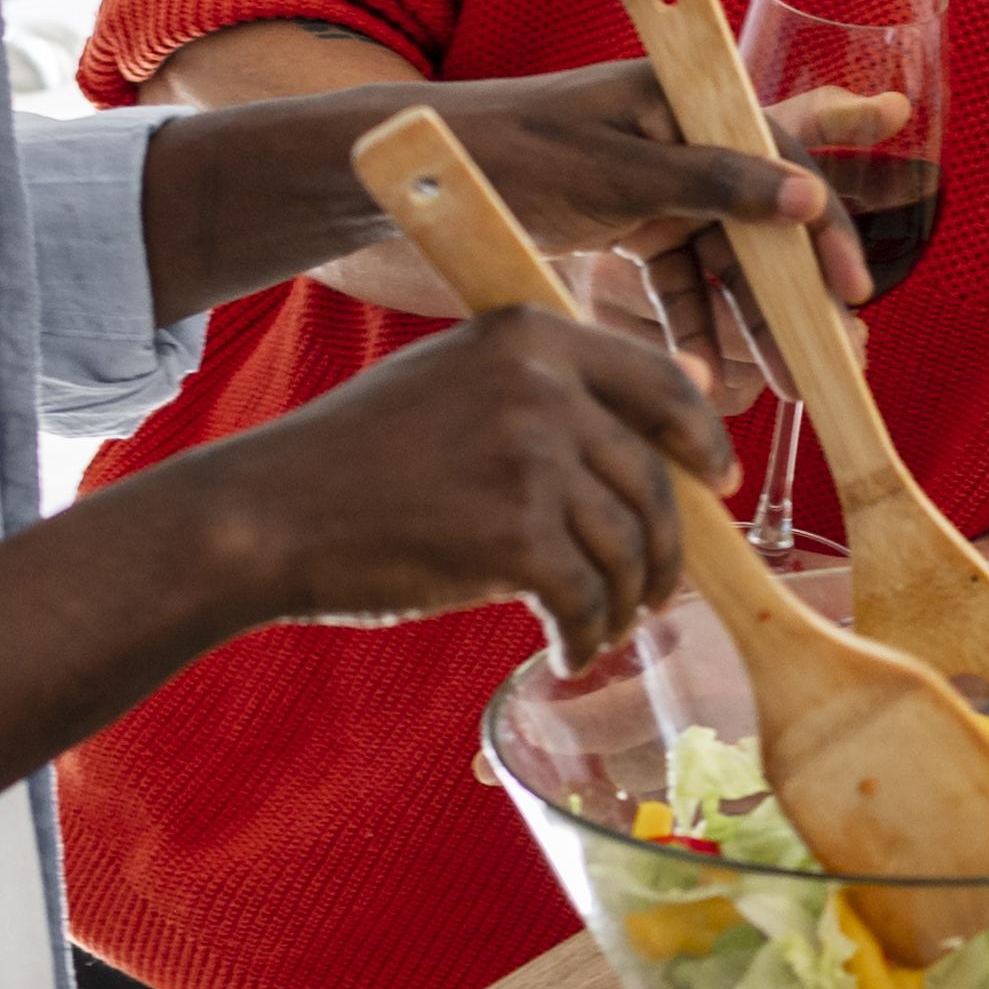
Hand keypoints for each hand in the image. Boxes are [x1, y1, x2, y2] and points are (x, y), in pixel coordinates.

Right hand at [212, 306, 733, 663]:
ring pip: (629, 548)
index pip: (660, 382)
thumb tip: (674, 401)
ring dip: (626, 603)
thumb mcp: (453, 382)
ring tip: (601, 629)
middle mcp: (542, 386)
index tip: (718, 480)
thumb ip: (547, 387)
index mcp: (531, 336)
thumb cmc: (357, 460)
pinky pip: (588, 600)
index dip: (702, 438)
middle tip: (656, 590)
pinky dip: (587, 637)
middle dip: (665, 548)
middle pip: (652, 480)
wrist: (269, 513)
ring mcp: (533, 460)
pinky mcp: (517, 537)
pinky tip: (566, 651)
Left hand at [284, 64, 895, 381]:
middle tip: (825, 363)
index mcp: (681, 102)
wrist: (407, 178)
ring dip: (745, 323)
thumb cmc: (505, 153)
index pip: (782, 159)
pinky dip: (686, 326)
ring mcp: (653, 187)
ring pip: (722, 262)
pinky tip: (695, 374)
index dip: (823, 227)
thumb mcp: (612, 171)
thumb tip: (806, 197)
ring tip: (774, 386)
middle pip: (760, 222)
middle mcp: (678, 141)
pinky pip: (674, 283)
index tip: (849, 292)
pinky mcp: (625, 227)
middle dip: (792, 295)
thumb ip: (712, 182)